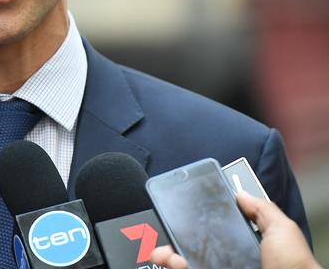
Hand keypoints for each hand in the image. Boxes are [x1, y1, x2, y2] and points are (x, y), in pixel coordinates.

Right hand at [150, 191, 320, 268]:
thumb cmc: (294, 266)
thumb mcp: (281, 229)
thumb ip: (261, 209)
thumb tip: (240, 193)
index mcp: (244, 248)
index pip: (214, 233)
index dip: (194, 223)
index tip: (179, 212)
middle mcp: (229, 262)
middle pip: (194, 248)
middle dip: (173, 238)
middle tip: (162, 230)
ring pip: (186, 263)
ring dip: (168, 254)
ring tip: (160, 251)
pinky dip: (174, 265)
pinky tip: (169, 259)